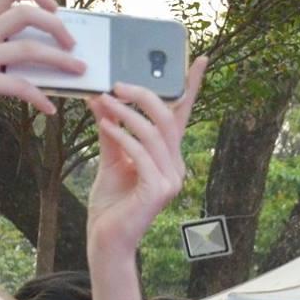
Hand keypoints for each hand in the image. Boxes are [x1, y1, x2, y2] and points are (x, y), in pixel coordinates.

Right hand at [0, 0, 80, 159]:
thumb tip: (39, 57)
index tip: (55, 8)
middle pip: (24, 14)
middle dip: (57, 26)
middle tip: (74, 44)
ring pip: (29, 49)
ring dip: (60, 60)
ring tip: (79, 72)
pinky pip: (18, 85)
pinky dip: (39, 97)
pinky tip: (49, 110)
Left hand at [83, 57, 208, 260]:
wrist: (106, 240)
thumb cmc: (110, 204)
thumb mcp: (111, 160)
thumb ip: (112, 131)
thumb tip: (102, 97)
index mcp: (168, 156)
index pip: (181, 116)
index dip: (191, 87)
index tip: (198, 59)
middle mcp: (175, 166)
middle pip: (167, 118)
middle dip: (143, 95)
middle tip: (117, 84)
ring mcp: (170, 179)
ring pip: (154, 133)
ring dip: (127, 113)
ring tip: (104, 101)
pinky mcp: (158, 190)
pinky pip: (141, 154)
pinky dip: (122, 136)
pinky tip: (105, 124)